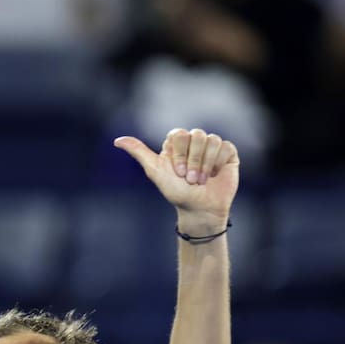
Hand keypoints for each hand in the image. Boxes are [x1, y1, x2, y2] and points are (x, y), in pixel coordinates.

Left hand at [115, 129, 239, 234]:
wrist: (200, 210)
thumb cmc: (177, 193)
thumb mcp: (155, 172)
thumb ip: (138, 153)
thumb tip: (117, 140)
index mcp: (176, 144)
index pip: (178, 134)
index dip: (179, 153)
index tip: (178, 173)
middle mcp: (194, 142)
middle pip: (196, 135)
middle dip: (193, 161)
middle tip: (190, 180)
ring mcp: (211, 147)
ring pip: (212, 140)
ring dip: (205, 164)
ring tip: (202, 181)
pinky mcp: (227, 154)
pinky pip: (225, 147)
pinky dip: (218, 163)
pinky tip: (215, 175)